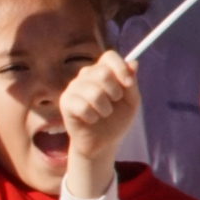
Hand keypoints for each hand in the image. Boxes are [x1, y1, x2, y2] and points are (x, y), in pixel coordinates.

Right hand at [59, 53, 141, 196]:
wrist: (103, 143)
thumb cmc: (116, 120)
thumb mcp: (131, 102)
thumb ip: (131, 83)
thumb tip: (134, 63)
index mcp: (103, 71)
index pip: (109, 57)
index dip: (120, 68)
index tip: (129, 84)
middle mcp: (86, 76)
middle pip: (102, 72)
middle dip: (115, 91)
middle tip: (115, 102)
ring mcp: (74, 88)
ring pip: (94, 92)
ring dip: (105, 109)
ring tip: (103, 114)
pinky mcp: (66, 102)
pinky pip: (82, 106)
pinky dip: (93, 117)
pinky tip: (91, 120)